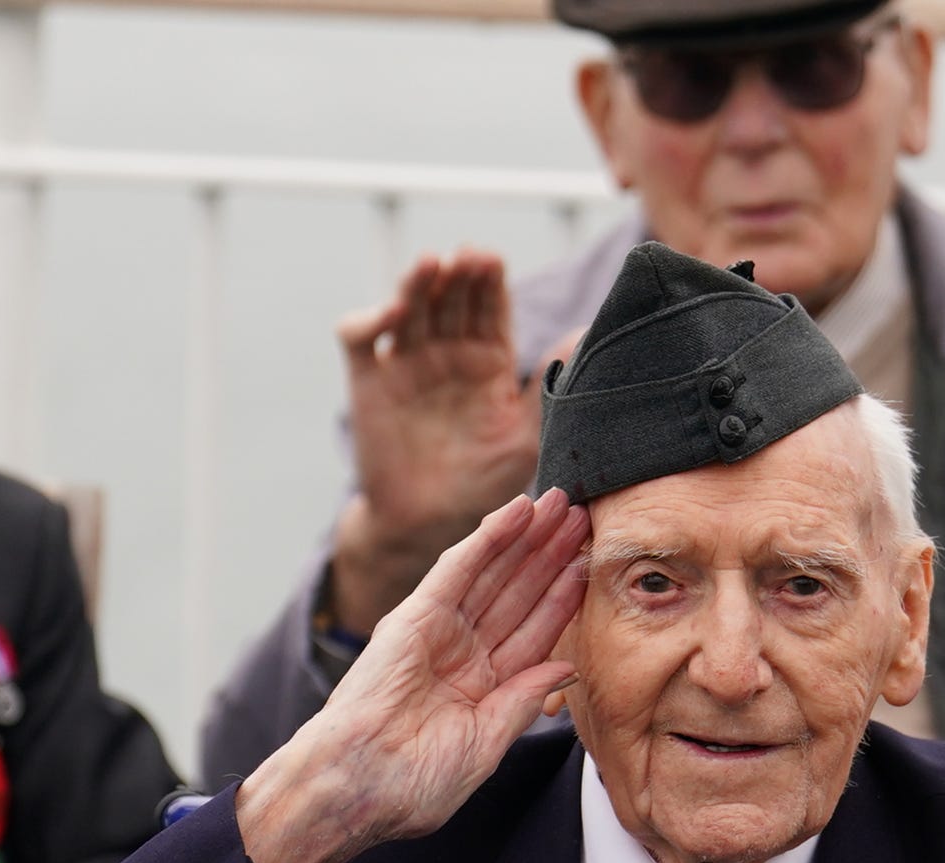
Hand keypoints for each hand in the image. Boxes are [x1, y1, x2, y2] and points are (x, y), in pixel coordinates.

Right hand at [237, 489, 587, 862]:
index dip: (563, 598)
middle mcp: (463, 653)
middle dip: (551, 556)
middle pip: (519, 594)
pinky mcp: (415, 617)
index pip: (534, 632)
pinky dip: (489, 538)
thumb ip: (523, 702)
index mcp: (483, 687)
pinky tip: (518, 511)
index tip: (593, 566)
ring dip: (528, 538)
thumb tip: (565, 668)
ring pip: (495, 573)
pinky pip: (459, 569)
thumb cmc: (412, 784)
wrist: (359, 786)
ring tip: (563, 503)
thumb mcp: (485, 746)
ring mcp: (439, 632)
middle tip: (584, 515)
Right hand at [328, 252, 546, 636]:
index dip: (488, 281)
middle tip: (468, 258)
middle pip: (449, 297)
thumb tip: (585, 339)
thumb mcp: (525, 437)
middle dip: (457, 274)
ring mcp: (405, 362)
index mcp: (488, 361)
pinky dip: (370, 318)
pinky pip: (359, 337)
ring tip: (432, 266)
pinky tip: (393, 315)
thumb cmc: (484, 483)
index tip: (492, 263)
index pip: (489, 307)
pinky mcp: (368, 380)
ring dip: (418, 284)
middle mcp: (446, 352)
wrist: (429, 523)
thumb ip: (547, 389)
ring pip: (408, 306)